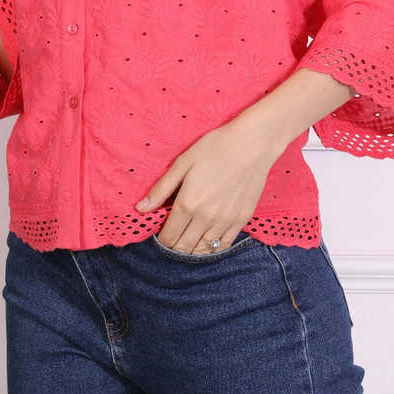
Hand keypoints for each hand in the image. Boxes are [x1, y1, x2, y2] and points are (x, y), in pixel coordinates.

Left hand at [136, 121, 276, 254]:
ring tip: (189, 236)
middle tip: (174, 233)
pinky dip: (213, 247)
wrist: (252, 144)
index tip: (162, 230)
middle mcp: (206, 218)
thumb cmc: (215, 148)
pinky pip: (223, 245)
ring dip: (193, 247)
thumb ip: (161, 189)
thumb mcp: (183, 163)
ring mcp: (225, 221)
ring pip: (203, 250)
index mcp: (188, 203)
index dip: (162, 238)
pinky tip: (208, 238)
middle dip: (175, 245)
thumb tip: (141, 209)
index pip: (169, 237)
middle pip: (184, 247)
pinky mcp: (242, 220)